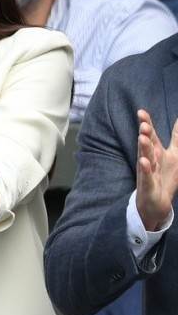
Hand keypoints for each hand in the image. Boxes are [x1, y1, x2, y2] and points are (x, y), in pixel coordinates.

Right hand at [135, 109, 177, 230]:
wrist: (156, 202)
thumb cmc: (164, 177)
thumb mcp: (174, 156)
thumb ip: (176, 138)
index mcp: (156, 152)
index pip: (151, 135)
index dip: (147, 123)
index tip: (141, 111)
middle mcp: (150, 159)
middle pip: (147, 144)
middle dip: (145, 134)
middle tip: (144, 124)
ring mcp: (148, 171)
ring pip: (145, 157)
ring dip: (144, 148)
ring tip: (142, 138)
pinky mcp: (148, 184)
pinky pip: (147, 175)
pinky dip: (146, 168)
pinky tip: (144, 161)